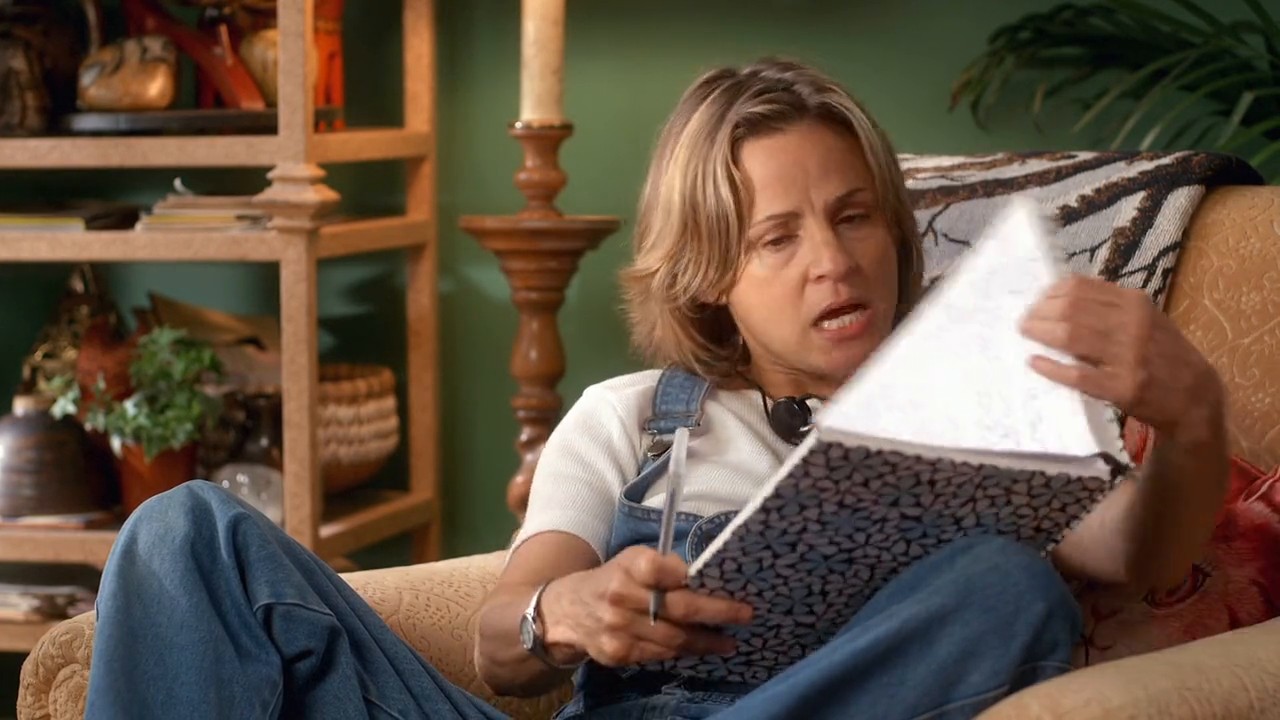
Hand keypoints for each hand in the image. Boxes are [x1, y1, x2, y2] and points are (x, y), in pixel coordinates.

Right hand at [541, 546, 752, 666]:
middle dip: (717, 613)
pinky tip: (700, 649)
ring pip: (673, 638)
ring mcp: (618, 627)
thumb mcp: (632, 561)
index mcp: (628, 565)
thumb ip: (665, 568)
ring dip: (706, 641)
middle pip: (678, 608)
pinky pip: (660, 655)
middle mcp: (621, 596)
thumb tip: (707, 578)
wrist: (566, 612)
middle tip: (745, 615)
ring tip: (729, 641)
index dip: (691, 577)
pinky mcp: (617, 653)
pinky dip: (683, 652)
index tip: (723, 582)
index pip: (662, 569)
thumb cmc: (613, 580)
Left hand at [1020, 275, 1222, 441]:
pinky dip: (1052, 368)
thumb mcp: (1145, 319)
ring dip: (1041, 333)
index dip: (1050, 293)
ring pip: (1071, 336)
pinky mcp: (1122, 387)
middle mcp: (1133, 324)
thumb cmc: (1163, 354)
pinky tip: (1035, 363)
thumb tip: (1060, 296)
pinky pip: (1078, 374)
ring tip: (1026, 335)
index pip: (1081, 288)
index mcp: (1135, 303)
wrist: (1195, 397)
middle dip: (1040, 313)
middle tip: (1024, 322)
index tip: (1037, 302)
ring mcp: (1128, 356)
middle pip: (1071, 309)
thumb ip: (1110, 306)